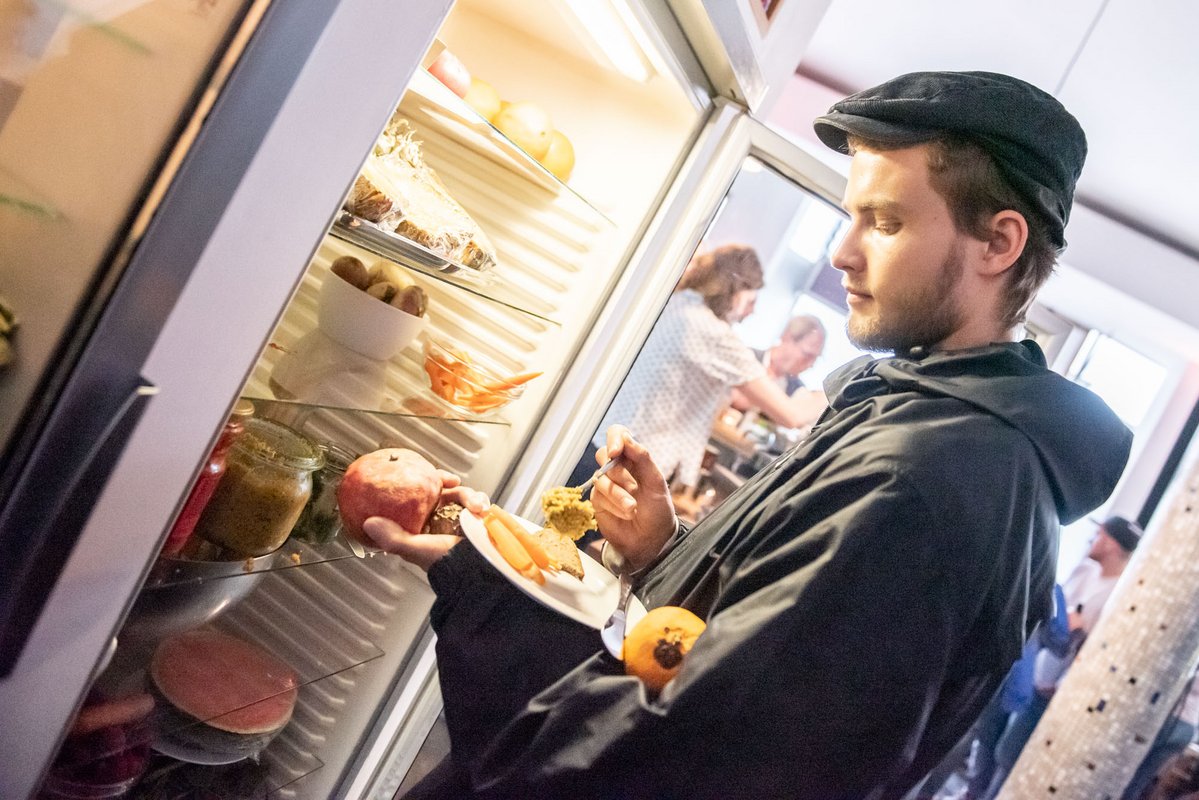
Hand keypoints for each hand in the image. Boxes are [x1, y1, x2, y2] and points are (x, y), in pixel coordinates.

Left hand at [363, 472, 489, 571]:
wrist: (477, 571)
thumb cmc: (446, 564)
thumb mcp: (414, 549)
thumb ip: (392, 538)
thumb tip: (369, 523)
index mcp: (423, 525)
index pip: (417, 497)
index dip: (417, 483)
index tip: (421, 474)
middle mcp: (440, 519)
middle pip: (441, 490)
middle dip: (446, 481)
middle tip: (451, 480)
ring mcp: (460, 517)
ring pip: (462, 494)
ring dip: (469, 496)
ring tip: (474, 506)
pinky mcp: (476, 517)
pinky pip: (478, 501)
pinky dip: (480, 502)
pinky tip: (480, 508)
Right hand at [590, 426, 676, 570]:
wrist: (652, 540)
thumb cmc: (658, 510)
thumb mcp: (656, 482)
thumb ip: (643, 458)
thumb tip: (626, 439)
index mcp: (634, 458)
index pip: (617, 434)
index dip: (614, 438)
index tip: (616, 451)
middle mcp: (618, 468)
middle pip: (604, 454)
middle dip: (618, 472)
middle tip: (632, 487)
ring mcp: (606, 484)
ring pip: (601, 478)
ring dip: (618, 494)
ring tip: (632, 508)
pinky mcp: (598, 500)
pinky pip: (598, 495)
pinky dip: (614, 505)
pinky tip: (626, 513)